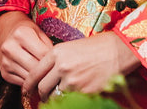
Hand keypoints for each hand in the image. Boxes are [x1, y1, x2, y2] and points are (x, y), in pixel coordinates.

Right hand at [0, 11, 53, 85]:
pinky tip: (35, 76)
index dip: (53, 59)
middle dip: (46, 71)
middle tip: (54, 71)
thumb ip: (48, 46)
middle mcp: (10, 48)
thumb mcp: (38, 32)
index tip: (58, 61)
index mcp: (21, 34)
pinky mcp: (4, 73)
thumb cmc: (26, 31)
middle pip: (35, 68)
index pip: (42, 53)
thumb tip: (56, 64)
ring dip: (39, 79)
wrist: (5, 31)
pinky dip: (31, 82)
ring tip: (46, 74)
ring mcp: (5, 61)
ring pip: (29, 78)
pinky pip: (22, 83)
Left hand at [24, 32, 141, 97]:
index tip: (27, 89)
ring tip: (61, 96)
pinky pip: (71, 101)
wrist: (119, 50)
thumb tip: (48, 76)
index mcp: (57, 53)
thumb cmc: (97, 47)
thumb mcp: (72, 47)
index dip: (28, 84)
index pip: (35, 73)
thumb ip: (57, 60)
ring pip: (55, 97)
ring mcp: (73, 81)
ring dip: (56, 99)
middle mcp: (62, 67)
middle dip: (42, 94)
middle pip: (43, 88)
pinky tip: (75, 96)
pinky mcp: (84, 92)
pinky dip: (70, 100)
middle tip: (43, 96)